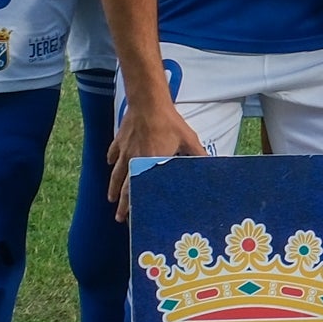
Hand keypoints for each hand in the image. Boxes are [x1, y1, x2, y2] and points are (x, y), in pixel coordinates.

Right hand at [107, 96, 207, 220]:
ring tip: (111, 199)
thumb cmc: (169, 122)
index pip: (141, 190)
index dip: (136, 205)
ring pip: (117, 174)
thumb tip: (212, 164)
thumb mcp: (188, 139)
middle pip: (125, 188)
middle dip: (123, 205)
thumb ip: (198, 154)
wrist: (148, 103)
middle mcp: (134, 161)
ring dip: (114, 188)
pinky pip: (113, 153)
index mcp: (150, 164)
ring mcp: (125, 151)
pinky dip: (111, 160)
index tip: (133, 218)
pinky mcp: (120, 140)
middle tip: (121, 218)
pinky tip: (110, 164)